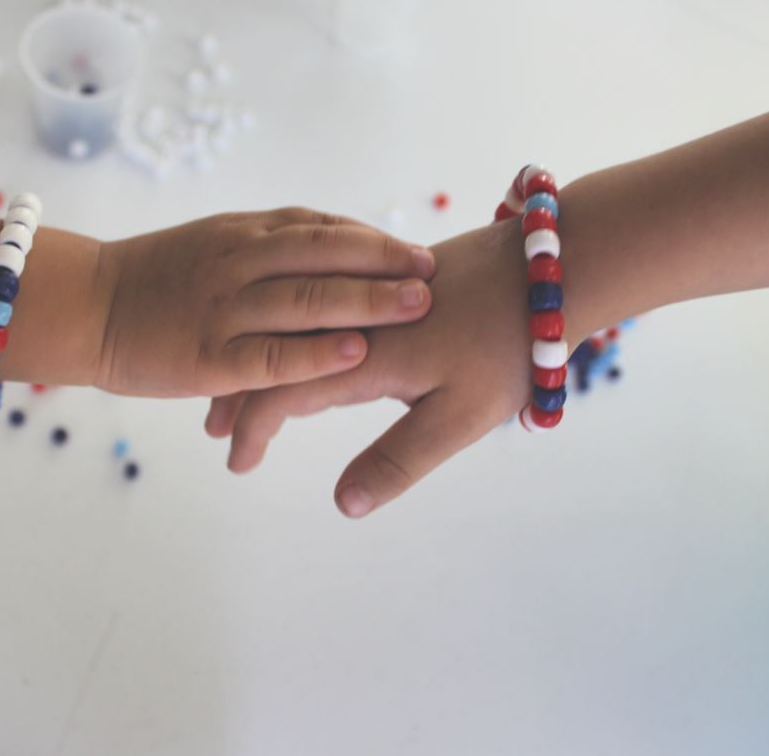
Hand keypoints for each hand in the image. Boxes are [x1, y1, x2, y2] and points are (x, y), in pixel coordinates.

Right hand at [93, 208, 436, 396]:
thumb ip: (268, 245)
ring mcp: (223, 308)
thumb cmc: (156, 279)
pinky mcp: (210, 356)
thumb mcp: (214, 242)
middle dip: (384, 262)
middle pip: (323, 255)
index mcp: (241, 233)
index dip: (371, 240)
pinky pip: (273, 353)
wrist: (85, 306)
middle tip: (433, 272)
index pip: (318, 228)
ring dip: (367, 300)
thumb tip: (333, 248)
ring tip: (416, 305)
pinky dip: (317, 352)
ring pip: (305, 299)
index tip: (416, 252)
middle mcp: (237, 261)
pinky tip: (356, 353)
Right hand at [205, 217, 597, 517]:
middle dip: (239, 392)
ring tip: (243, 392)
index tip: (238, 463)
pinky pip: (322, 307)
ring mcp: (371, 291)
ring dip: (264, 360)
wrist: (554, 264)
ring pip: (294, 327)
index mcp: (365, 353)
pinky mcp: (389, 277)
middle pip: (274, 352)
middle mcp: (355, 315)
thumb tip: (344, 504)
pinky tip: (299, 345)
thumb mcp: (459, 418)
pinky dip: (297, 334)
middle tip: (214, 427)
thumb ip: (398, 458)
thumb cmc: (509, 348)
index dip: (253, 428)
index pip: (283, 392)